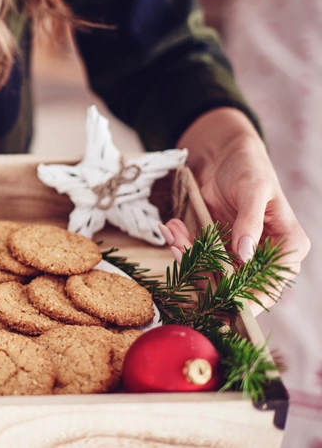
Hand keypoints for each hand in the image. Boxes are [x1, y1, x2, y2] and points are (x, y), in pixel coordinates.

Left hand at [165, 108, 309, 310]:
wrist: (224, 154)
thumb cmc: (248, 167)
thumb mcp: (254, 190)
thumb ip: (250, 222)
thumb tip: (247, 253)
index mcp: (288, 246)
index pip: (270, 285)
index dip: (246, 301)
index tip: (218, 304)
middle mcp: (264, 256)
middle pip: (235, 285)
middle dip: (202, 271)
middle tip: (178, 248)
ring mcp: (237, 253)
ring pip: (209, 273)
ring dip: (185, 255)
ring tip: (172, 230)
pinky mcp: (215, 246)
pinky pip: (195, 257)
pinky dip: (180, 245)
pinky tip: (171, 227)